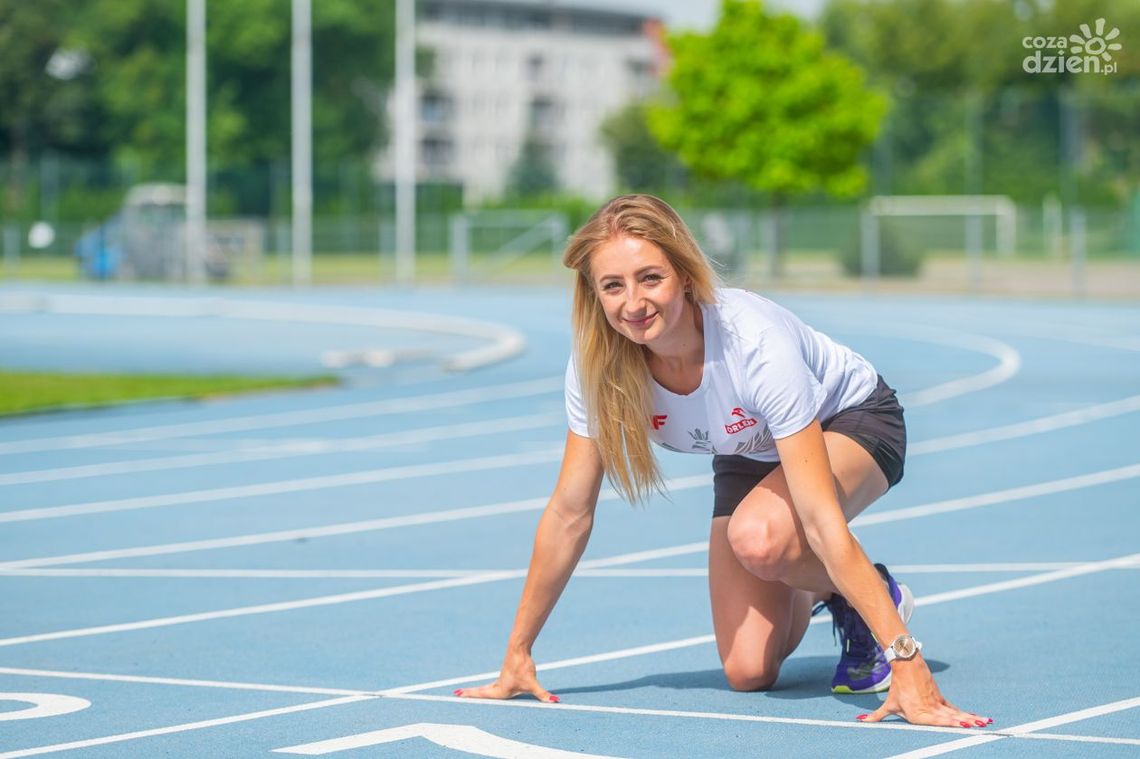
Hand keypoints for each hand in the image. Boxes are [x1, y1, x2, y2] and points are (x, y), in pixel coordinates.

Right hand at [454, 648, 559, 703]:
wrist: (519, 649)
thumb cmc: (523, 667)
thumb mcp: (533, 684)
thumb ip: (543, 694)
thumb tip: (555, 702)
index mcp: (500, 690)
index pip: (483, 695)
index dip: (471, 696)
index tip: (458, 695)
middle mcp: (498, 685)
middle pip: (480, 692)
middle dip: (469, 694)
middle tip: (456, 694)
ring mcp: (500, 680)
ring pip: (484, 688)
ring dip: (474, 691)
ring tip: (463, 693)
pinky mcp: (504, 675)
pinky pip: (491, 685)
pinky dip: (483, 688)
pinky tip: (484, 690)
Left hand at [858, 657, 989, 727]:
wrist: (906, 666)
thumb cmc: (897, 688)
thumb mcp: (888, 704)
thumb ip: (876, 716)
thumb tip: (860, 722)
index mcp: (918, 713)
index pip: (935, 720)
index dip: (948, 722)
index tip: (960, 724)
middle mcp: (930, 709)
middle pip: (948, 717)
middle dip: (962, 722)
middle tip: (974, 726)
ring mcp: (937, 703)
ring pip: (956, 713)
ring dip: (970, 718)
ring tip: (983, 723)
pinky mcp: (941, 699)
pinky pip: (956, 709)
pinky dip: (968, 714)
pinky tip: (980, 719)